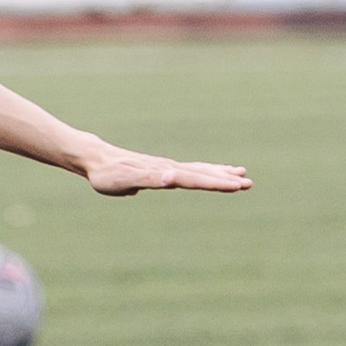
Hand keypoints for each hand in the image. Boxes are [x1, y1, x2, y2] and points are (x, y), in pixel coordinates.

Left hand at [78, 139, 250, 196]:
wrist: (96, 159)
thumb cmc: (108, 175)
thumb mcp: (125, 181)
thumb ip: (149, 179)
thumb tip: (172, 177)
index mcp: (164, 173)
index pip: (195, 179)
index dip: (216, 183)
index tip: (236, 186)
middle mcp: (169, 169)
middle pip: (202, 174)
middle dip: (225, 179)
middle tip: (249, 183)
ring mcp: (167, 168)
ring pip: (200, 171)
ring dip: (220, 174)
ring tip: (242, 175)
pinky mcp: (163, 169)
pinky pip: (190, 171)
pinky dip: (206, 172)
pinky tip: (213, 174)